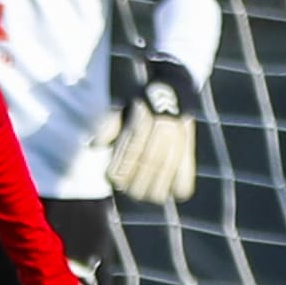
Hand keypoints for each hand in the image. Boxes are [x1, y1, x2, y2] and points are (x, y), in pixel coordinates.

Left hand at [105, 55, 199, 201]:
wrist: (173, 89)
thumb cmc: (142, 103)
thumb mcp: (123, 108)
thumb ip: (109, 126)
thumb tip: (95, 145)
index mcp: (145, 117)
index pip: (133, 149)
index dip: (123, 168)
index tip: (114, 180)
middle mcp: (163, 127)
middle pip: (149, 162)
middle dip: (136, 181)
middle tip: (127, 191)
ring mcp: (179, 137)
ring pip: (167, 169)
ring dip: (154, 187)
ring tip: (144, 195)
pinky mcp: (190, 145)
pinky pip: (187, 170)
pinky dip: (180, 185)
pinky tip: (171, 193)